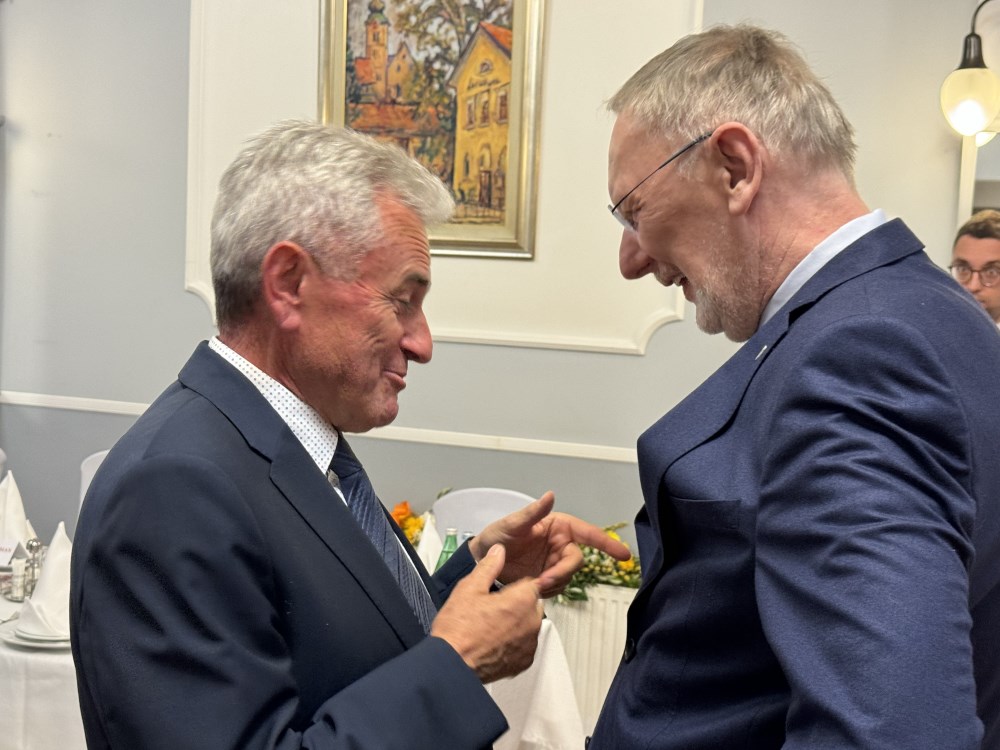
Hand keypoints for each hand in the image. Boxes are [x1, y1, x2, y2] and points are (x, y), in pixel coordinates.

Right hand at [431, 544, 542, 683]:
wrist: (452, 665)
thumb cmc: (459, 628)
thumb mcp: (469, 588)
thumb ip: (489, 566)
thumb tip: (499, 551)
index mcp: (522, 600)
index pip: (531, 583)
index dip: (514, 586)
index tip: (502, 591)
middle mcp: (532, 622)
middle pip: (532, 604)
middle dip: (518, 604)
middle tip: (492, 609)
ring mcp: (529, 644)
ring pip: (530, 625)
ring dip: (517, 623)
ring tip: (491, 626)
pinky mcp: (524, 662)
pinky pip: (525, 645)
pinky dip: (515, 643)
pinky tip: (495, 641)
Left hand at [470, 492, 632, 597]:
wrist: (481, 559)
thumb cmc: (496, 536)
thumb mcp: (512, 523)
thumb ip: (533, 512)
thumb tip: (550, 495)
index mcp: (558, 526)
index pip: (588, 533)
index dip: (607, 543)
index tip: (623, 555)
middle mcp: (560, 543)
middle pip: (576, 560)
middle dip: (562, 571)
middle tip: (543, 579)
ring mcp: (554, 562)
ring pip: (568, 576)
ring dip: (554, 582)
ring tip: (532, 582)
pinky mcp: (547, 578)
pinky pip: (558, 587)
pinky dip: (548, 590)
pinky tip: (533, 587)